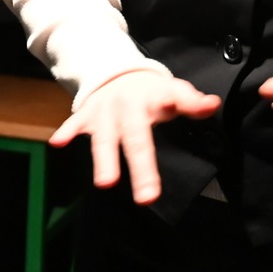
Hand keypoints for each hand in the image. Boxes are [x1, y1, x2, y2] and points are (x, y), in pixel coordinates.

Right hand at [50, 68, 220, 205]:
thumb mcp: (174, 91)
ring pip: (105, 138)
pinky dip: (67, 132)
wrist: (116, 73)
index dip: (176, 104)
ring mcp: (105, 110)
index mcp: (154, 98)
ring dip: (105, 159)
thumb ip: (192, 102)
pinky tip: (59, 143)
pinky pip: (74, 124)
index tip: (175, 107)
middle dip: (141, 167)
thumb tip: (213, 105)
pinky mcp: (85, 114)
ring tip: (106, 183)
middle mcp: (128, 105)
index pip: (170, 102)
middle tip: (147, 197)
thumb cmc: (152, 93)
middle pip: (136, 138)